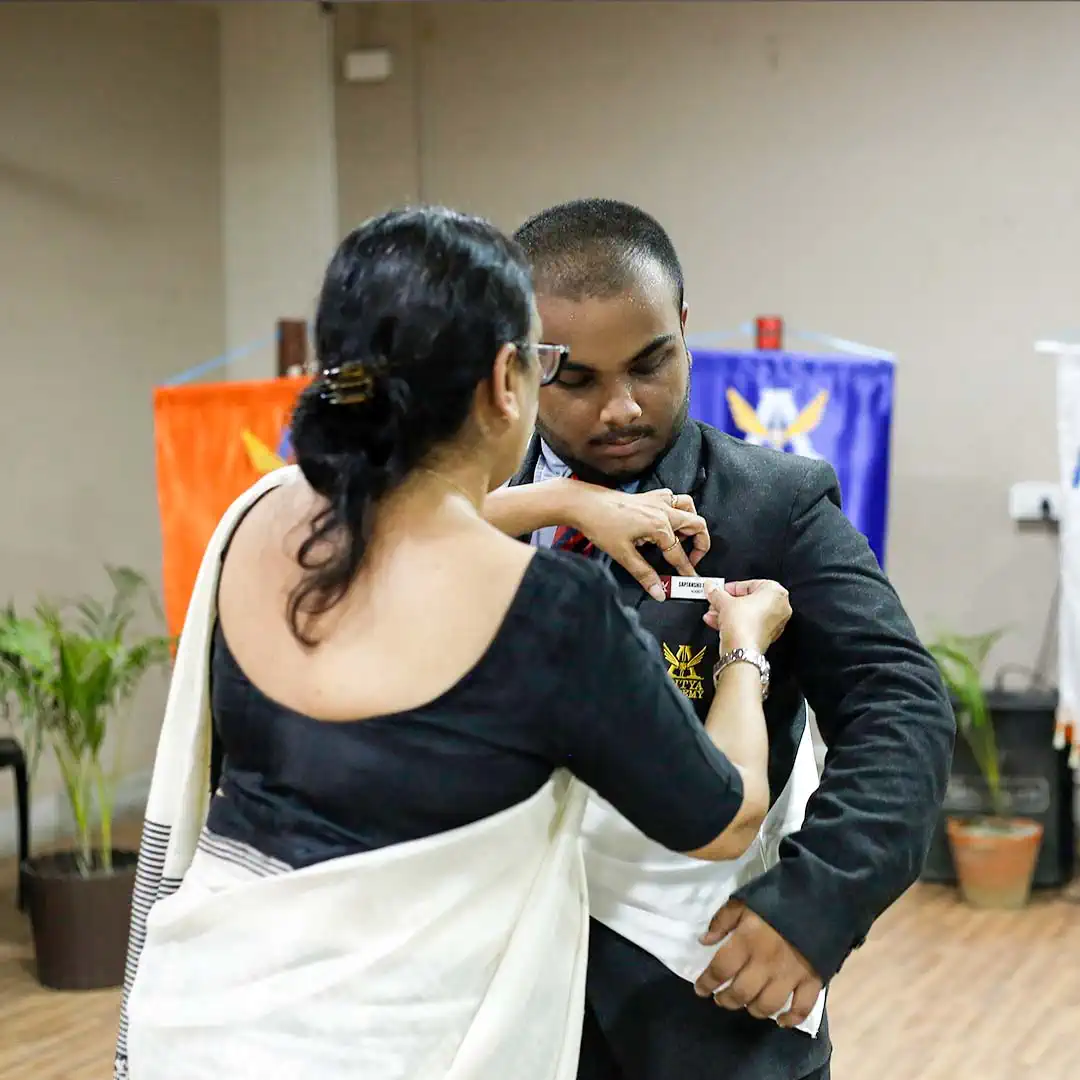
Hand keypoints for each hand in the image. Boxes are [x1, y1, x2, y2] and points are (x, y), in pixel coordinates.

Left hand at [570, 486, 709, 600]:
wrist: (584, 504)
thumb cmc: (601, 526)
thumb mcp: (623, 555)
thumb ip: (644, 574)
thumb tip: (659, 592)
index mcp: (660, 526)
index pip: (679, 553)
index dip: (686, 569)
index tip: (690, 579)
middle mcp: (664, 511)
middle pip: (696, 525)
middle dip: (700, 544)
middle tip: (691, 560)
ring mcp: (658, 500)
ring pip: (689, 507)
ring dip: (691, 523)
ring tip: (682, 539)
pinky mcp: (649, 496)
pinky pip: (674, 498)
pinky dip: (678, 508)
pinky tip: (667, 520)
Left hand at [693, 900, 822, 1027]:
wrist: (819, 897)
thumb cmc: (777, 898)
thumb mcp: (744, 900)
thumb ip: (722, 920)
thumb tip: (704, 941)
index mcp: (747, 941)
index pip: (720, 969)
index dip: (706, 982)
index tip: (700, 989)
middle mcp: (766, 963)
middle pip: (741, 993)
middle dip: (727, 1000)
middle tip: (720, 999)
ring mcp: (790, 975)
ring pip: (767, 1005)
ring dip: (753, 1009)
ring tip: (746, 1005)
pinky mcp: (812, 980)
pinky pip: (801, 1008)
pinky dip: (791, 1019)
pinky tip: (780, 1021)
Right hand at [703, 580, 790, 651]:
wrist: (742, 650)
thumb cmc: (742, 624)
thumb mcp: (724, 601)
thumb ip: (716, 592)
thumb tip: (711, 587)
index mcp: (776, 592)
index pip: (749, 584)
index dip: (730, 588)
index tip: (719, 590)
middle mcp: (780, 607)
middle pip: (748, 600)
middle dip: (727, 602)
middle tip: (715, 602)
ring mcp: (775, 623)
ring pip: (747, 614)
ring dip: (727, 613)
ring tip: (713, 614)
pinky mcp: (766, 636)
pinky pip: (749, 625)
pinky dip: (735, 623)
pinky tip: (718, 623)